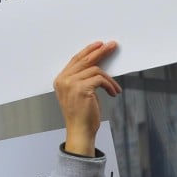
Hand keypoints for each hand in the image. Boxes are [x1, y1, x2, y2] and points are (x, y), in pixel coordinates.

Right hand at [53, 41, 121, 155]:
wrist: (80, 131)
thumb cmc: (82, 116)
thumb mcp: (81, 93)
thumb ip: (83, 79)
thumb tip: (98, 67)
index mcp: (61, 80)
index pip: (75, 60)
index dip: (88, 51)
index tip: (100, 45)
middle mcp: (63, 80)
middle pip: (85, 60)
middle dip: (100, 52)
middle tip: (112, 45)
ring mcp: (71, 83)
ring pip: (95, 70)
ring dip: (109, 79)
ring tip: (115, 89)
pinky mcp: (82, 88)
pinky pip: (100, 79)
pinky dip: (110, 85)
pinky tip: (114, 92)